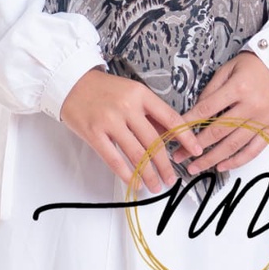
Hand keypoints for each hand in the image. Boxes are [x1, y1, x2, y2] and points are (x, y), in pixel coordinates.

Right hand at [60, 69, 202, 193]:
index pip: (170, 117)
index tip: (196, 149)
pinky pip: (115, 159)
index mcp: (141, 94)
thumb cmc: (106, 89)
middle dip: (166, 164)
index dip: (185, 136)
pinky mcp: (94, 134)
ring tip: (156, 186)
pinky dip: (128, 175)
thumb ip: (150, 113)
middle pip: (154, 141)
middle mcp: (128, 107)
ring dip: (149, 174)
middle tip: (172, 179)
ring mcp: (110, 121)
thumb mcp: (132, 93)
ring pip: (137, 154)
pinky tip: (136, 183)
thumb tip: (170, 135)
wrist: (72, 83)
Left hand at [173, 51, 268, 174]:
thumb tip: (196, 111)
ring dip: (212, 159)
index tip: (175, 132)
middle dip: (196, 146)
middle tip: (179, 156)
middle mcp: (251, 106)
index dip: (189, 122)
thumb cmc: (254, 65)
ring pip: (234, 145)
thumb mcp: (229, 68)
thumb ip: (212, 89)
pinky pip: (253, 150)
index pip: (207, 109)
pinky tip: (222, 166)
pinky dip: (237, 161)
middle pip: (218, 131)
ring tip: (195, 167)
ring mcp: (262, 120)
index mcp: (238, 87)